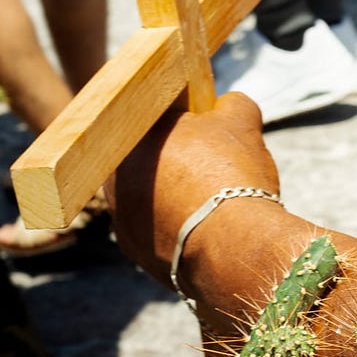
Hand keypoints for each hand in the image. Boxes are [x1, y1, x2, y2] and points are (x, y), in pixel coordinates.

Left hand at [108, 92, 281, 288]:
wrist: (231, 247)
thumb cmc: (230, 176)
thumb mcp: (241, 121)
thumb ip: (231, 104)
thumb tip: (227, 106)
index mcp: (133, 135)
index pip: (161, 121)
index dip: (190, 126)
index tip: (212, 137)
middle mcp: (115, 176)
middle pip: (153, 161)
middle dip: (180, 164)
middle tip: (215, 171)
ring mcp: (121, 217)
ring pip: (153, 198)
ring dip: (177, 198)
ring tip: (214, 204)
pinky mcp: (135, 252)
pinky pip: (157, 232)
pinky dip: (178, 230)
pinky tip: (206, 232)